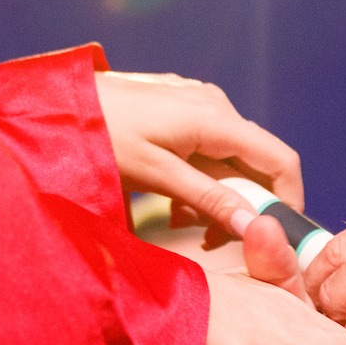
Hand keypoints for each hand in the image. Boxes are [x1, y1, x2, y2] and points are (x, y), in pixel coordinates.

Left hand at [98, 70, 302, 241]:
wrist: (57, 103)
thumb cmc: (101, 136)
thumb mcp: (156, 174)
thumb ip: (208, 198)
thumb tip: (255, 225)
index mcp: (216, 119)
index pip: (280, 160)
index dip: (287, 201)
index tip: (276, 238)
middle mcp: (215, 104)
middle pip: (254, 163)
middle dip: (244, 205)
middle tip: (213, 242)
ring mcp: (197, 101)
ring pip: (229, 158)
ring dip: (218, 196)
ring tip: (183, 224)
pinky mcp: (180, 106)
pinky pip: (207, 147)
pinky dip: (200, 179)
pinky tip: (172, 203)